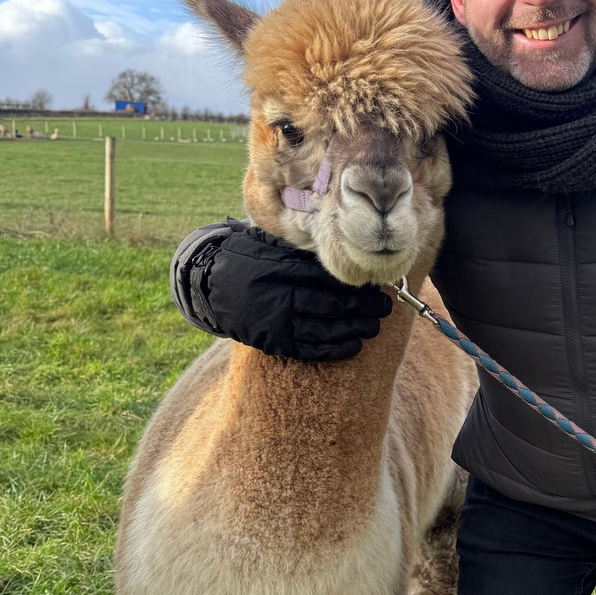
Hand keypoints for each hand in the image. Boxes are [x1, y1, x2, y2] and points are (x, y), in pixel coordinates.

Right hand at [197, 220, 392, 359]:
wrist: (210, 284)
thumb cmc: (249, 258)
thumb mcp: (273, 245)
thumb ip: (304, 251)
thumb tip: (343, 249)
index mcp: (283, 269)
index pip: (328, 279)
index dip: (356, 286)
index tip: (377, 286)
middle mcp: (281, 296)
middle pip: (332, 305)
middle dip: (363, 308)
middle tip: (385, 308)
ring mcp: (277, 322)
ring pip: (325, 330)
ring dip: (355, 330)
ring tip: (374, 327)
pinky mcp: (274, 342)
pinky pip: (310, 350)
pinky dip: (334, 349)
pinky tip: (354, 345)